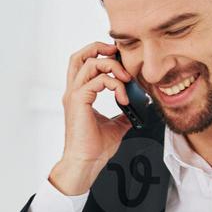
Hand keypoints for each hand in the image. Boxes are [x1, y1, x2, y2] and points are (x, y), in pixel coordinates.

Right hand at [49, 42, 134, 194]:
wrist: (85, 163)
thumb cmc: (94, 148)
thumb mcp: (115, 126)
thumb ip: (123, 113)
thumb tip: (138, 107)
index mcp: (79, 95)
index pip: (84, 64)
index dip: (100, 56)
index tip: (119, 60)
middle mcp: (73, 92)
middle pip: (79, 56)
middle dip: (99, 48)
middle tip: (117, 53)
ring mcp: (74, 95)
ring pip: (90, 63)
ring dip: (112, 66)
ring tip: (126, 78)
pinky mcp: (79, 101)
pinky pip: (99, 80)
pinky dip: (115, 85)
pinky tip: (124, 97)